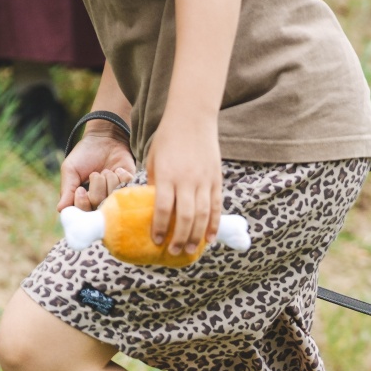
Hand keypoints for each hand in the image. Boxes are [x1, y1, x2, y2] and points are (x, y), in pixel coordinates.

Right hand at [57, 125, 135, 212]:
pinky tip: (119, 170)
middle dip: (97, 186)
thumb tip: (61, 210)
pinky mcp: (132, 187)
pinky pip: (128, 188)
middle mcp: (102, 203)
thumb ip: (67, 189)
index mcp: (86, 202)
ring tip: (107, 170)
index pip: (84, 214)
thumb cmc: (84, 155)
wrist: (105, 138)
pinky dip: (122, 176)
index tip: (80, 189)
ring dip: (109, 179)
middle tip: (95, 174)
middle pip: (99, 205)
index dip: (83, 202)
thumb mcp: (70, 170)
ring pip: (114, 196)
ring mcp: (118, 196)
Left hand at [146, 112, 221, 253]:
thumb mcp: (154, 160)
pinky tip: (210, 239)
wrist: (192, 118)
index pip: (164, 208)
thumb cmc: (168, 139)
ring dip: (196, 236)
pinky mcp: (216, 180)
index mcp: (168, 175)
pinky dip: (214, 225)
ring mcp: (204, 181)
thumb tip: (155, 209)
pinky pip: (216, 207)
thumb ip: (155, 184)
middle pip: (186, 217)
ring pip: (203, 215)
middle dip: (179, 237)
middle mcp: (187, 180)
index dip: (161, 227)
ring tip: (190, 249)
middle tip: (173, 251)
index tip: (157, 240)